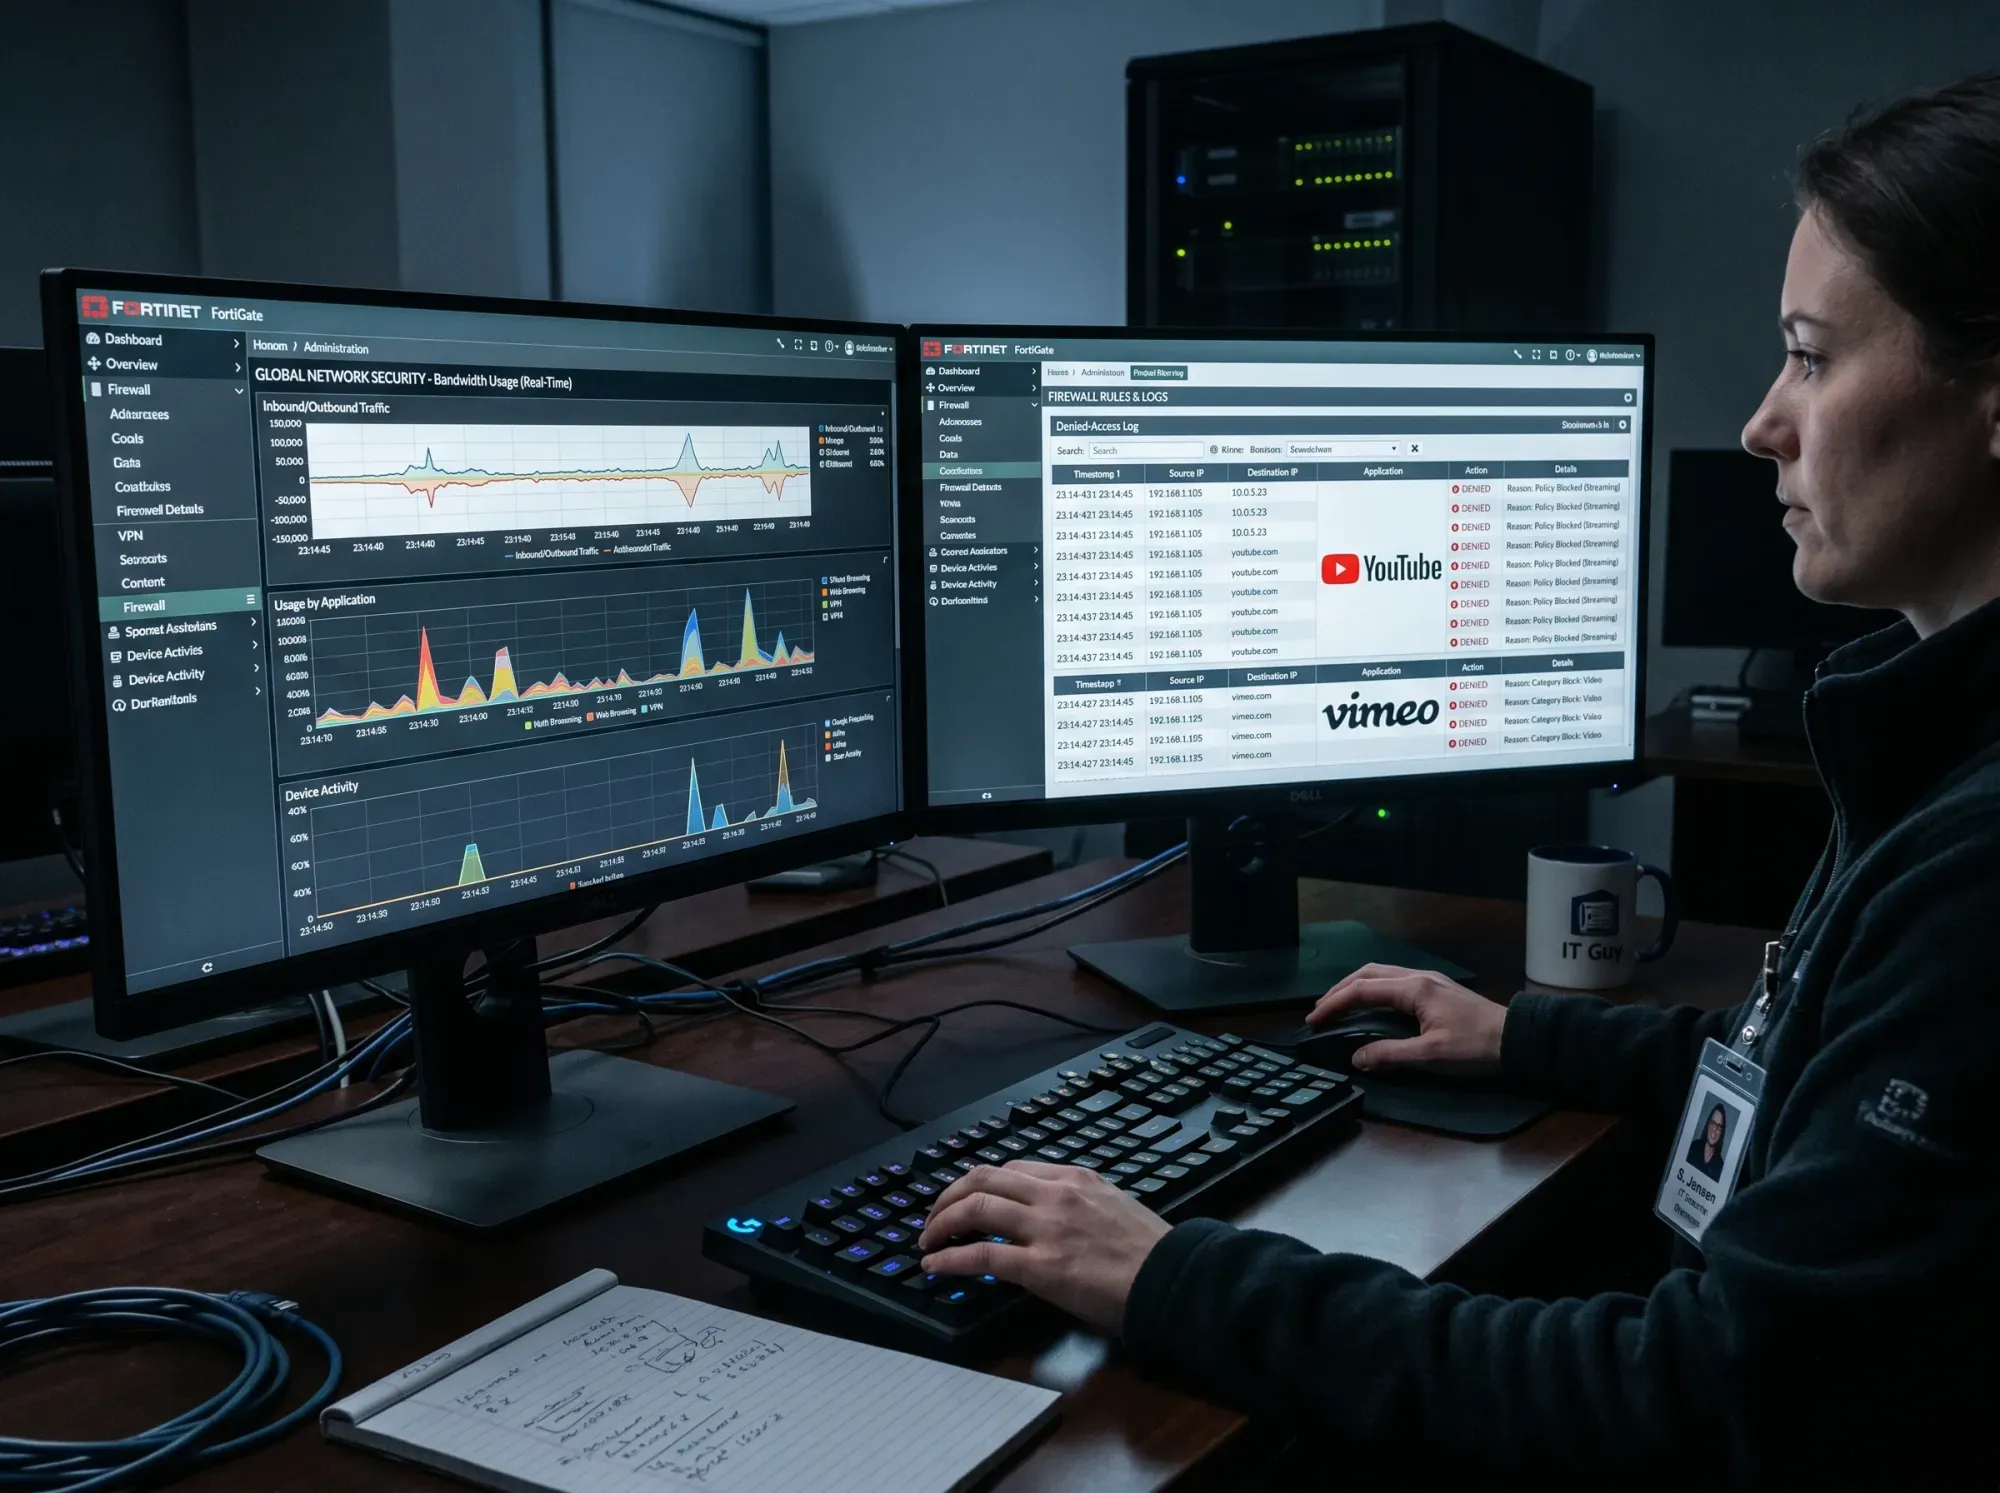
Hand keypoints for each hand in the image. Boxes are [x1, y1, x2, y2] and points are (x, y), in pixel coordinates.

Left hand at [918, 1161, 1169, 1333]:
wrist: (1172, 1279)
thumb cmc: (1152, 1253)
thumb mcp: (1114, 1207)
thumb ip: (1080, 1206)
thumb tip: (1052, 1222)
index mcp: (1075, 1179)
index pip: (1013, 1168)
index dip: (981, 1184)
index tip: (967, 1199)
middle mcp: (1055, 1194)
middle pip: (983, 1179)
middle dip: (949, 1195)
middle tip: (935, 1216)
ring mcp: (1046, 1228)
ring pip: (975, 1207)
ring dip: (941, 1222)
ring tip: (927, 1239)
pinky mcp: (1040, 1267)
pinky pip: (981, 1256)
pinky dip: (950, 1257)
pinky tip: (935, 1265)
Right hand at [1306, 962, 1507, 1073]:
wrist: (1517, 1038)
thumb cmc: (1474, 1047)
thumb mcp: (1430, 1055)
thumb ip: (1390, 1054)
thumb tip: (1356, 1057)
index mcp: (1413, 988)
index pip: (1362, 990)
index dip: (1334, 1004)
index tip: (1313, 1021)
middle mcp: (1418, 977)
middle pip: (1368, 974)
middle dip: (1340, 990)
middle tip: (1321, 1010)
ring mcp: (1430, 980)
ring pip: (1382, 974)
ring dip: (1357, 987)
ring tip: (1340, 1005)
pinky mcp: (1438, 989)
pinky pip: (1395, 981)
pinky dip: (1374, 989)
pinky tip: (1373, 1004)